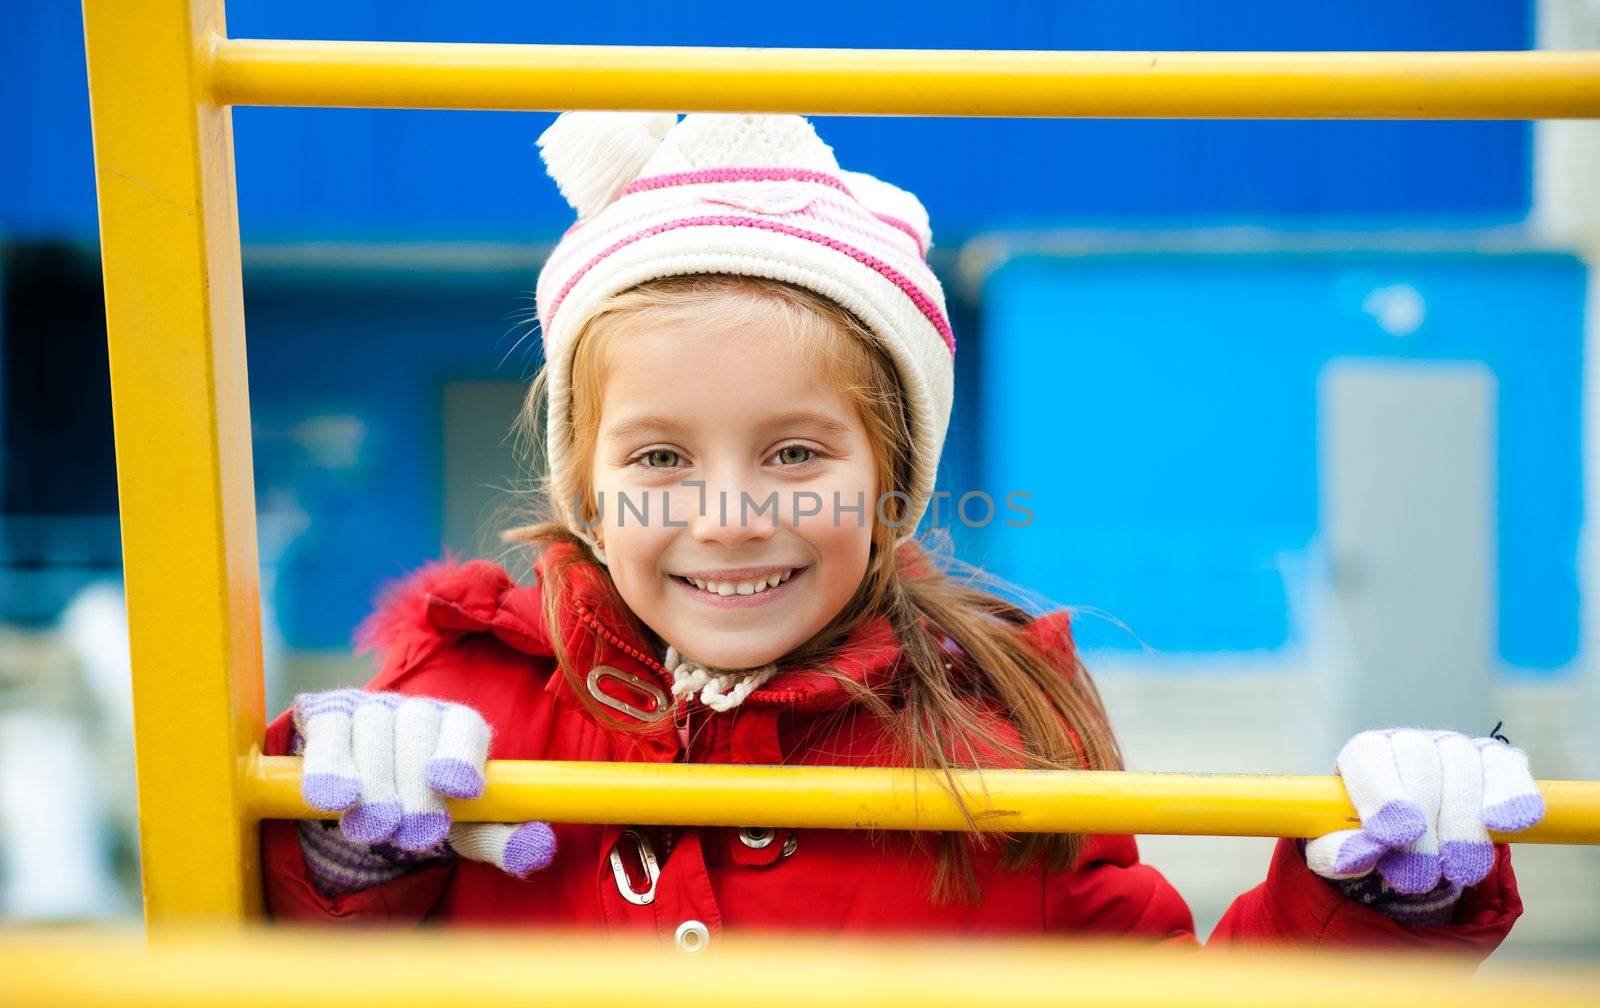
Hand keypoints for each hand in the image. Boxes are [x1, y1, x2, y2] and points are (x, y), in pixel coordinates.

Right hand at [292, 689, 555, 876]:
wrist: (362, 800)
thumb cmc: (427, 809)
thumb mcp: (463, 830)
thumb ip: (499, 840)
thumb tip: (540, 847)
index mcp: (459, 726)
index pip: (465, 727)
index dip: (462, 754)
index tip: (459, 790)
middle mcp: (417, 709)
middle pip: (418, 731)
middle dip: (415, 784)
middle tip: (413, 833)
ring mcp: (370, 707)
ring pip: (372, 729)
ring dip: (374, 781)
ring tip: (375, 828)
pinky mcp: (326, 714)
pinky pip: (329, 731)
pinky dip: (329, 764)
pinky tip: (333, 799)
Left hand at [1306, 729, 1542, 893]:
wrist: (1414, 845)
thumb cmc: (1372, 841)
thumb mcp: (1343, 850)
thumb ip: (1340, 852)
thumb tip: (1356, 857)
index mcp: (1365, 752)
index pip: (1369, 758)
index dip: (1382, 797)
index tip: (1392, 838)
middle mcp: (1408, 742)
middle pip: (1419, 765)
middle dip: (1423, 827)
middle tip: (1419, 879)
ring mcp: (1454, 748)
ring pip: (1463, 770)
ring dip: (1462, 827)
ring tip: (1459, 874)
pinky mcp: (1495, 761)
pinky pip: (1506, 771)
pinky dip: (1510, 796)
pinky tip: (1505, 824)